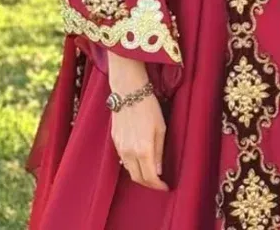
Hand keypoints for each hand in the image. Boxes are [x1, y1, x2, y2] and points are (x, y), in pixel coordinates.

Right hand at [108, 52, 167, 190]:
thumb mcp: (161, 128)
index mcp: (143, 150)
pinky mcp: (114, 141)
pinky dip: (132, 164)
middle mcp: (128, 152)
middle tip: (158, 182)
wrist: (129, 92)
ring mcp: (119, 148)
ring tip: (150, 171)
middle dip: (148, 183)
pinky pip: (123, 160)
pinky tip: (139, 159)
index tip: (165, 187)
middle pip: (137, 178)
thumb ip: (159, 151)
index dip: (158, 186)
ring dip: (139, 174)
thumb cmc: (149, 107)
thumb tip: (158, 171)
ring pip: (129, 170)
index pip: (149, 177)